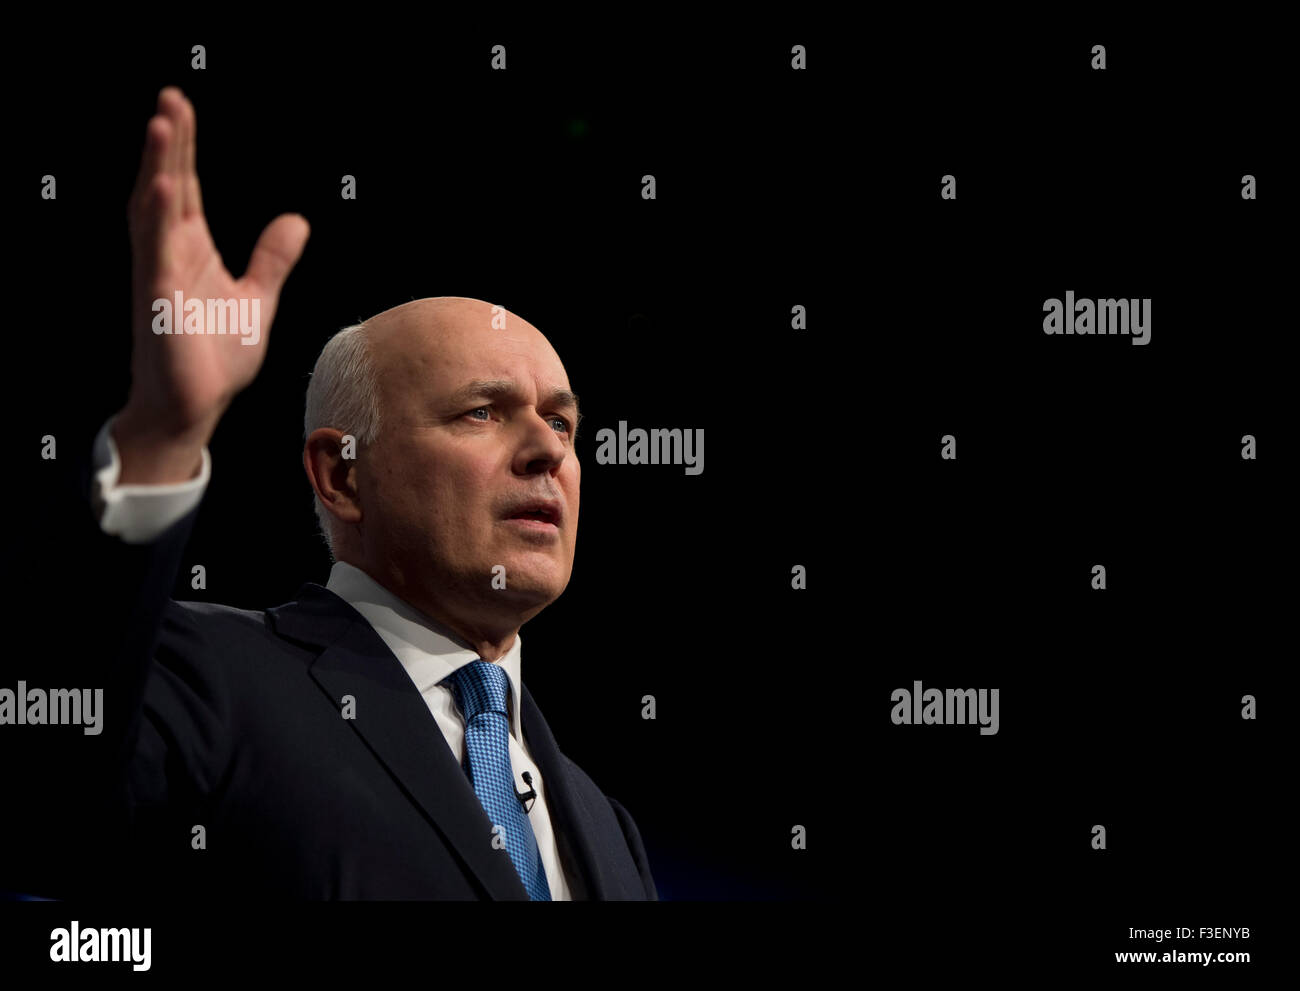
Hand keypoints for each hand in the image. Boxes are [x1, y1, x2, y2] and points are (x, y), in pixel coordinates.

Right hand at [120, 87, 309, 450]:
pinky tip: (162, 188)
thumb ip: (273, 259)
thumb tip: (297, 221)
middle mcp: (170, 254)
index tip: (181, 107)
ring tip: (162, 123)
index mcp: (191, 250)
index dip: (184, 148)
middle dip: (169, 142)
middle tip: (171, 96)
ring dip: (157, 167)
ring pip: (154, 210)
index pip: (187, 187)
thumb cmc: (214, 358)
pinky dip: (159, 220)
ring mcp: (160, 274)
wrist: (194, 406)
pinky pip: (156, 254)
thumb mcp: (257, 300)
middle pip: (168, 186)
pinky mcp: (158, 300)